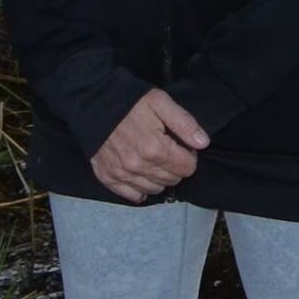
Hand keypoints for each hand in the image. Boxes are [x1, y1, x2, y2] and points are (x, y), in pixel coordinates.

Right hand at [92, 88, 209, 202]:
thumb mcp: (161, 103)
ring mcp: (121, 174)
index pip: (187, 168)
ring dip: (160, 178)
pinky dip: (140, 189)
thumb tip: (203, 143)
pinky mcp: (107, 177)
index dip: (189, 156)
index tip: (183, 146)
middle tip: (168, 150)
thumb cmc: (131, 102)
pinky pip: (132, 195)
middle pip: (172, 180)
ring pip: (154, 190)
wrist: (94, 104)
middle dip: (176, 167)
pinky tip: (142, 175)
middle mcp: (138, 166)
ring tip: (155, 160)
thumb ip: (185, 124)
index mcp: (155, 148)